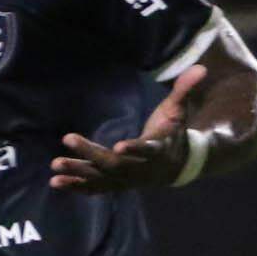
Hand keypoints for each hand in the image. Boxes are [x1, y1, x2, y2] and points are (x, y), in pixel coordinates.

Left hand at [51, 67, 205, 194]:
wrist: (174, 168)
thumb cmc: (172, 134)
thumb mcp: (179, 111)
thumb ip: (184, 90)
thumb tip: (201, 67)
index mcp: (156, 149)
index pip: (146, 150)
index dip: (135, 149)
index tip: (120, 146)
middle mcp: (139, 168)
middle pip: (114, 164)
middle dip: (90, 154)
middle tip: (67, 139)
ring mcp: (125, 179)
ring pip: (100, 178)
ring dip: (77, 172)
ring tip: (55, 164)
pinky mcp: (114, 184)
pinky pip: (93, 187)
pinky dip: (75, 186)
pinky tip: (55, 181)